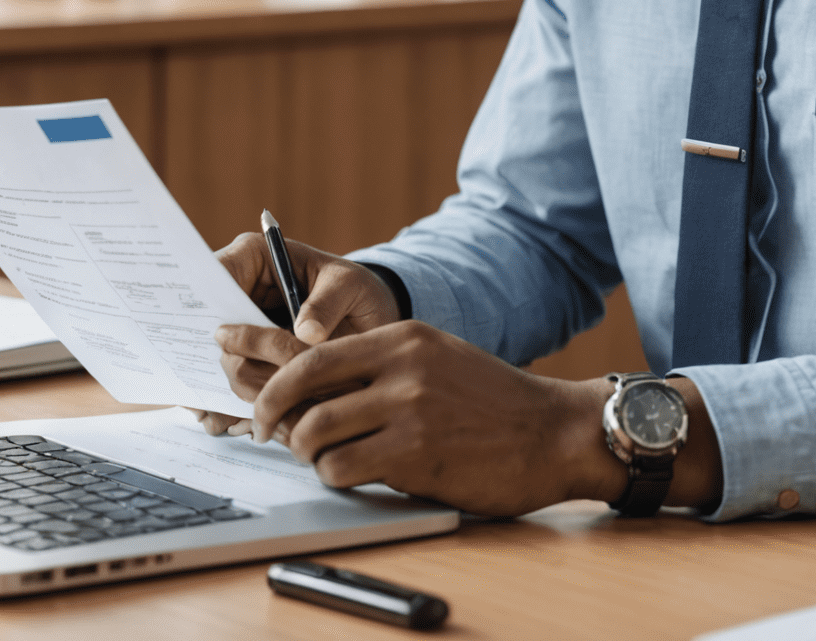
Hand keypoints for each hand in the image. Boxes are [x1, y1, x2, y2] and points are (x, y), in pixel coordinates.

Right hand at [192, 233, 400, 436]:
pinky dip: (232, 408)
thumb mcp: (350, 286)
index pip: (214, 275)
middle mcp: (237, 294)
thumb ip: (329, 303)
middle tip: (242, 391)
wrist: (366, 318)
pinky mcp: (246, 362)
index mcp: (254, 259)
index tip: (220, 338)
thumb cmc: (355, 290)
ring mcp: (238, 332)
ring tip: (243, 419)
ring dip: (229, 390)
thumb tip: (307, 333)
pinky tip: (244, 425)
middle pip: (210, 328)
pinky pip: (227, 387)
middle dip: (226, 360)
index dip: (207, 304)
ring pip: (218, 363)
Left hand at [212, 321, 724, 515]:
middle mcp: (401, 365)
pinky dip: (338, 479)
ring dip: (311, 457)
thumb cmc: (493, 401)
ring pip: (315, 436)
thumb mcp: (437, 360)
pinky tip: (360, 476)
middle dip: (277, 423)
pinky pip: (342, 470)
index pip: (313, 353)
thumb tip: (315, 392)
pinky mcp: (416, 454)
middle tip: (278, 441)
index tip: (261, 404)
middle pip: (303, 393)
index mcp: (404, 336)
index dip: (276, 383)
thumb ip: (383, 366)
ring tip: (328, 461)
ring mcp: (408, 408)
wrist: (554, 432)